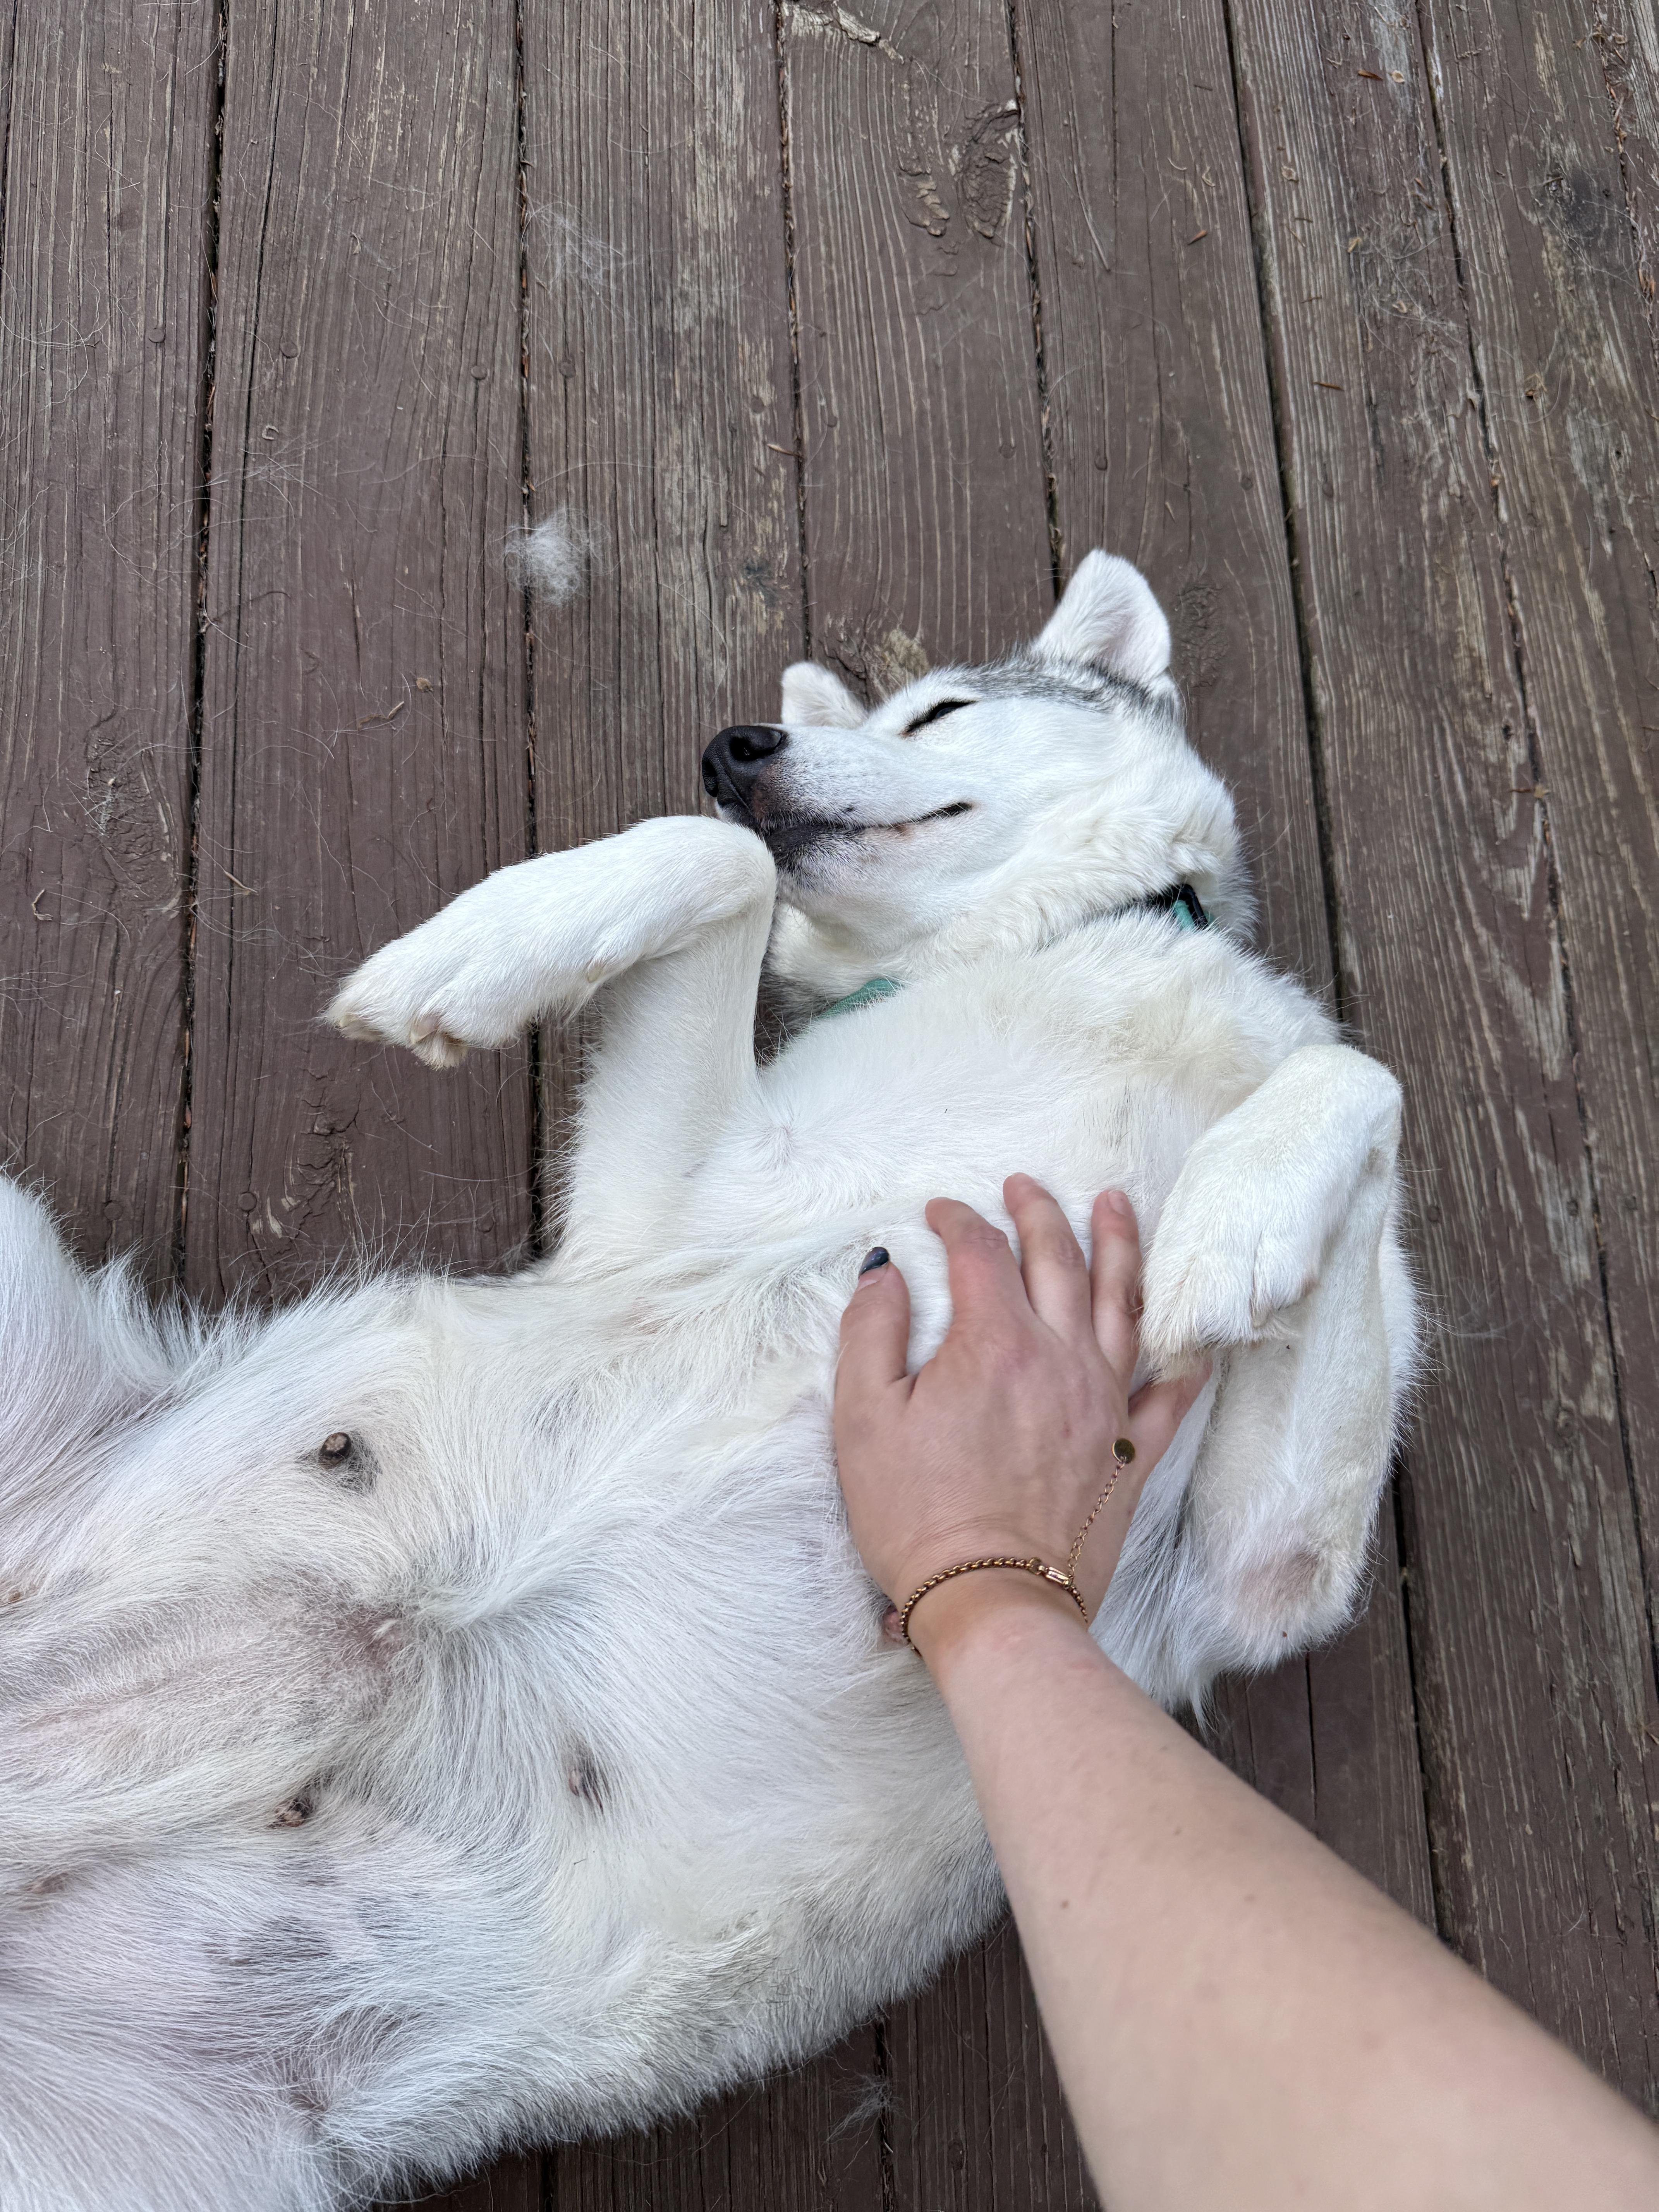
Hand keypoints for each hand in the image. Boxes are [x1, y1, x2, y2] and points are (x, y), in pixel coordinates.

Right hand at [835, 1175, 1208, 1654]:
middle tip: (1024, 1184)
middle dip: (1038, 1211)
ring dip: (1119, 1245)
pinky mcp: (1131, 1455)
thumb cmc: (917, 1516)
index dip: (957, 1220)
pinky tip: (1191, 1338)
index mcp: (994, 1343)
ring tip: (1116, 1205)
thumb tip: (885, 1270)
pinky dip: (1183, 1360)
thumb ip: (871, 1333)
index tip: (940, 1212)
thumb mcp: (862, 1420)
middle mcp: (1060, 1358)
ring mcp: (1105, 1405)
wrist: (992, 1604)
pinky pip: (1170, 1396)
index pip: (980, 1252)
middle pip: (1058, 1258)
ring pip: (1121, 1303)